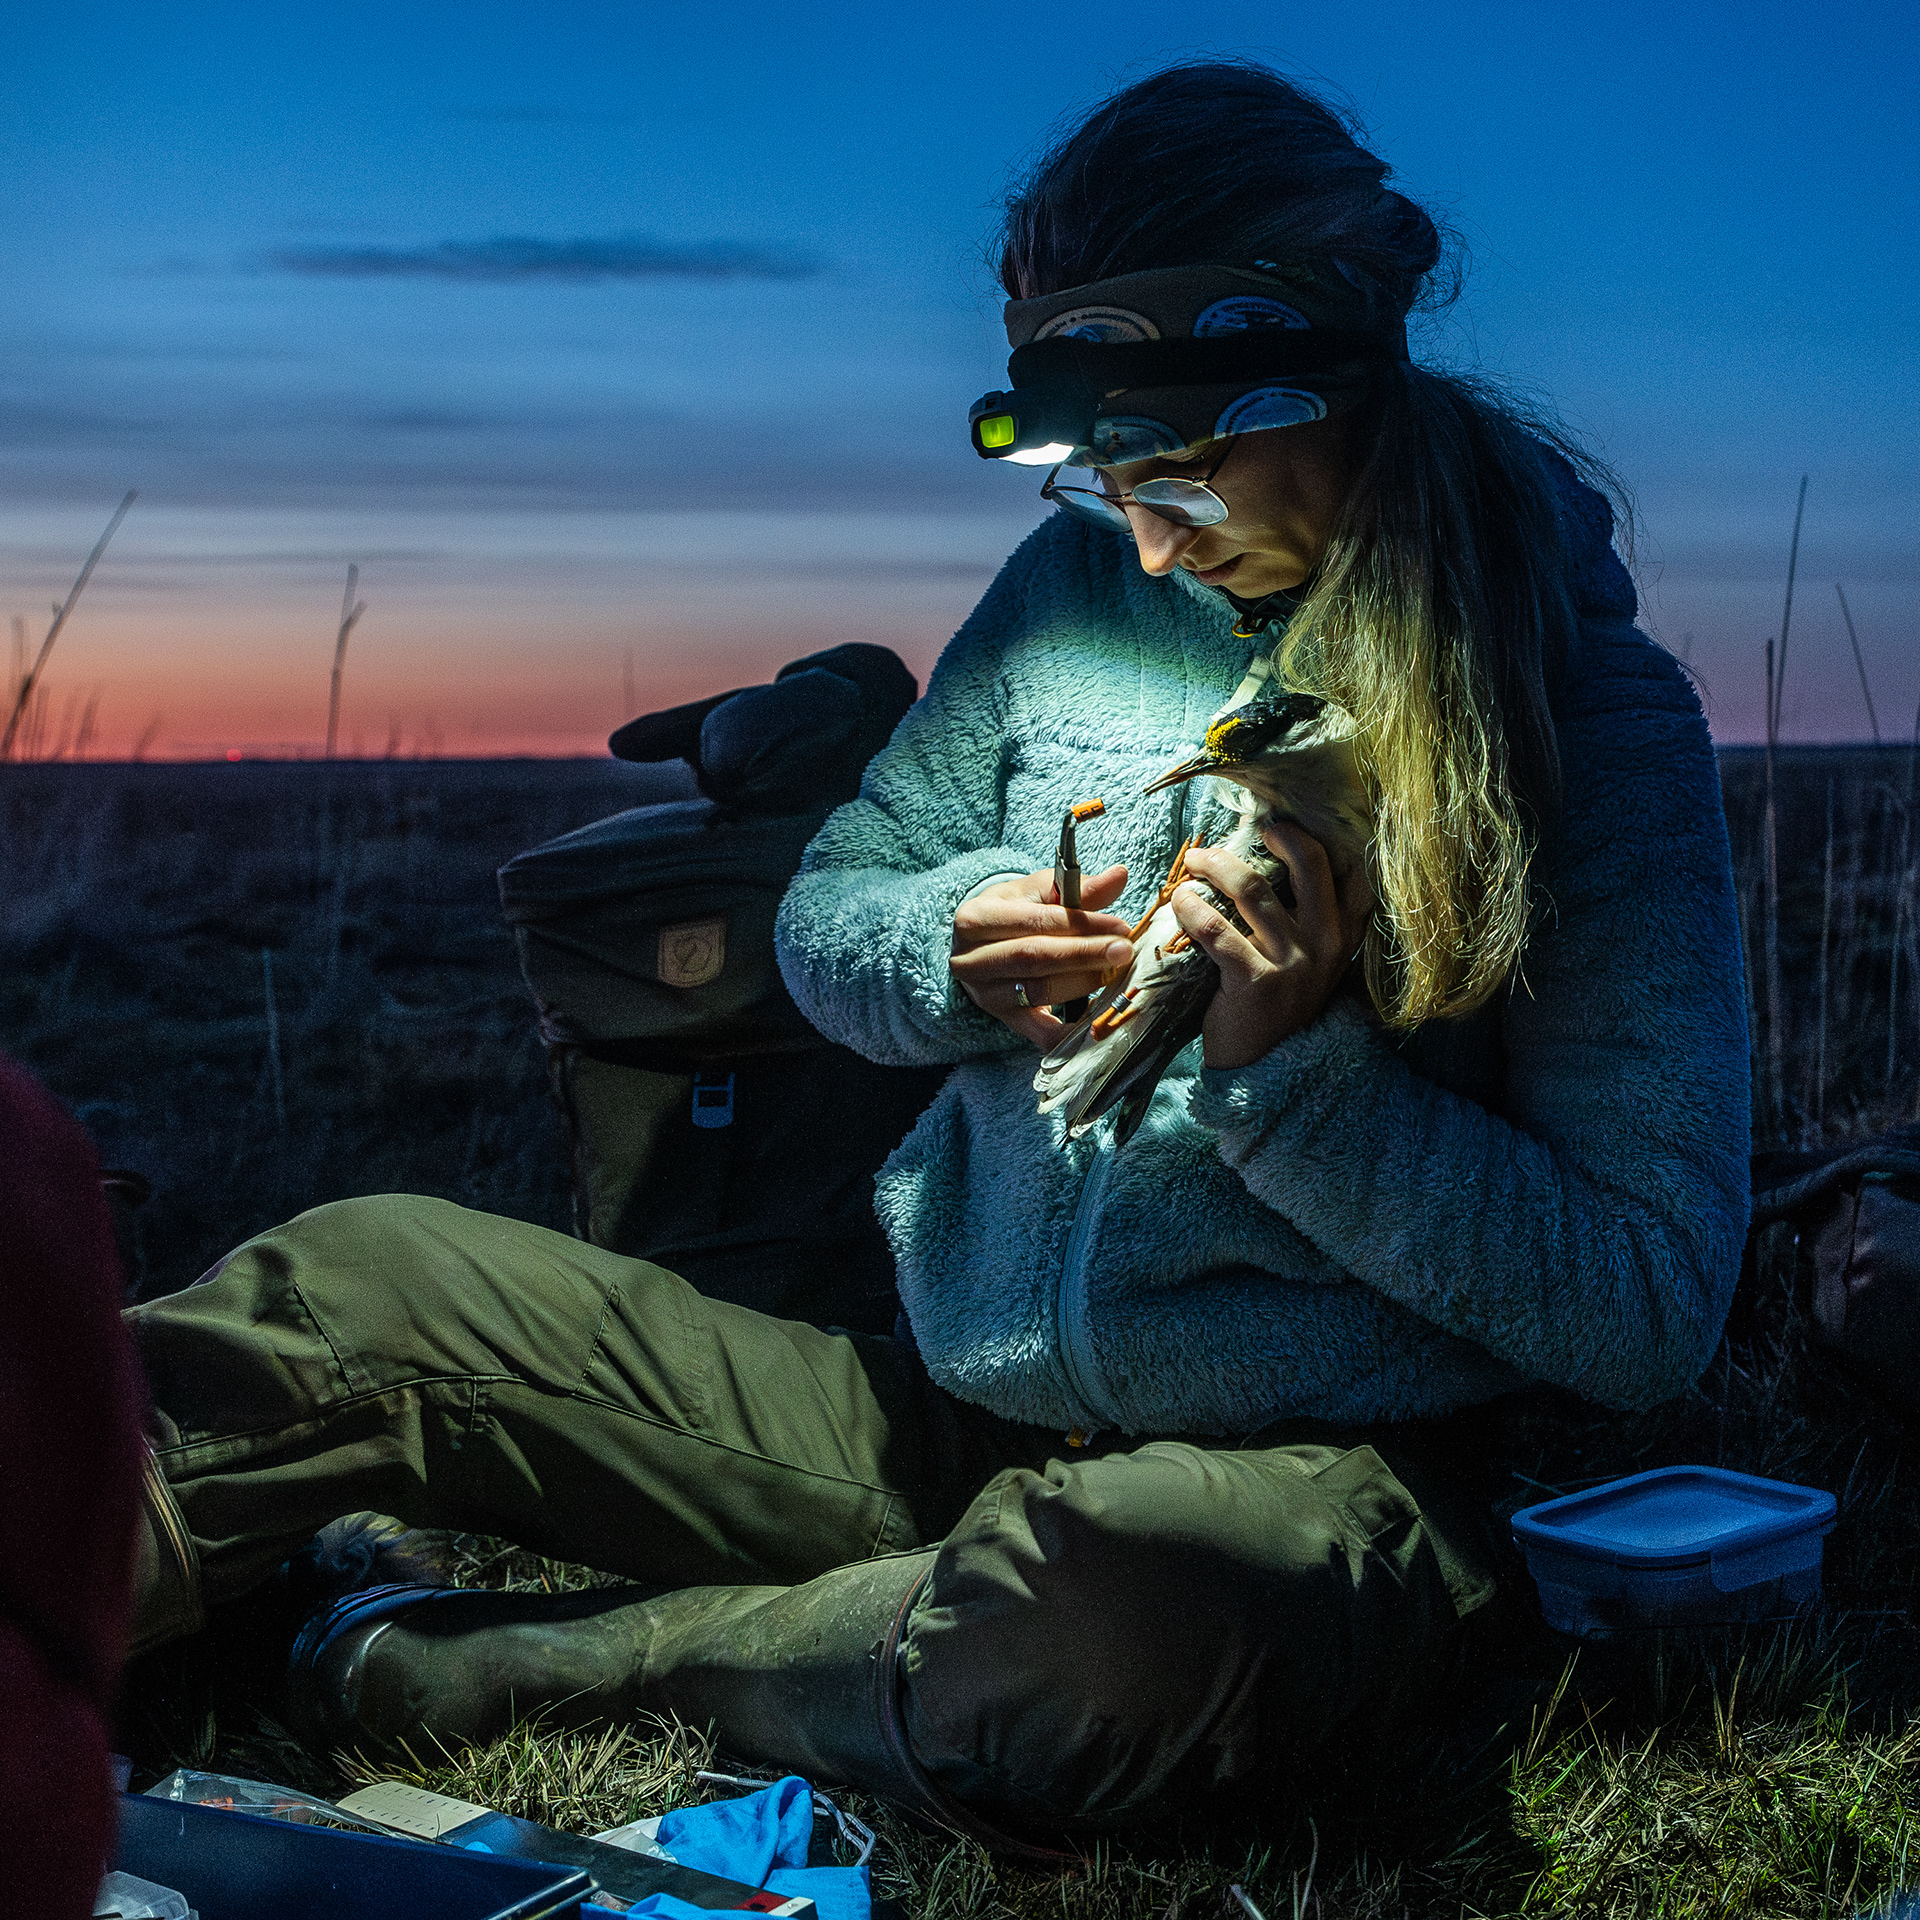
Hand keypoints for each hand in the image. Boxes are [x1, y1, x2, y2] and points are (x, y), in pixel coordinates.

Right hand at [950, 863, 1132, 1047]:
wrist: (983, 944)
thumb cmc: (1013, 911)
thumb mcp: (1037, 891)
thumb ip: (1078, 888)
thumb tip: (1119, 876)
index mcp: (976, 919)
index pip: (1035, 922)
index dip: (1080, 924)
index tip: (1119, 927)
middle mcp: (971, 960)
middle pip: (1035, 958)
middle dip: (1085, 954)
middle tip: (1123, 951)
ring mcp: (985, 994)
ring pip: (1039, 992)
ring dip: (1083, 983)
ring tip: (1114, 973)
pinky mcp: (1003, 1019)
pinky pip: (1040, 1033)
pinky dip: (1069, 1033)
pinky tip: (1095, 1024)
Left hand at [1172, 821, 1373, 1069]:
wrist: (1262, 1069)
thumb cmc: (1277, 1004)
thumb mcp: (1306, 961)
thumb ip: (1303, 918)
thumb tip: (1269, 859)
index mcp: (1344, 934)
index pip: (1353, 872)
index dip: (1318, 839)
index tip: (1283, 825)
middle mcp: (1327, 944)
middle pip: (1308, 863)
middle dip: (1273, 836)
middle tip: (1237, 835)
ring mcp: (1295, 964)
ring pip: (1254, 891)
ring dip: (1216, 867)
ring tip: (1194, 863)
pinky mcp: (1257, 983)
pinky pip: (1217, 931)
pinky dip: (1193, 909)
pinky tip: (1179, 901)